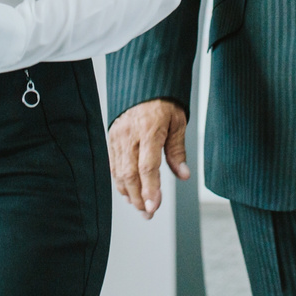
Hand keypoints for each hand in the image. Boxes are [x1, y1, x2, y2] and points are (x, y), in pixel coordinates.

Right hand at [108, 99, 189, 218]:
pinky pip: (113, 164)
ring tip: (141, 207)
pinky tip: (128, 192)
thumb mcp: (178, 122)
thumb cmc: (164, 101)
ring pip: (119, 172)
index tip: (154, 207)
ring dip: (129, 193)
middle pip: (130, 174)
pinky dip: (120, 181)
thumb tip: (183, 175)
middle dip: (139, 198)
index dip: (150, 189)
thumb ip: (177, 150)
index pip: (147, 166)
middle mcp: (130, 134)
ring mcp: (118, 136)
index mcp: (149, 129)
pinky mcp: (111, 137)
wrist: (145, 82)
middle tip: (149, 213)